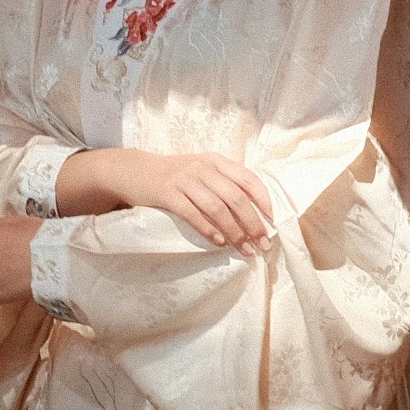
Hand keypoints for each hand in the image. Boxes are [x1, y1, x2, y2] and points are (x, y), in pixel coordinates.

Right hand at [108, 149, 277, 250]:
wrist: (135, 171)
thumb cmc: (175, 176)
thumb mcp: (202, 171)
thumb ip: (225, 185)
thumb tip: (254, 214)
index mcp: (216, 161)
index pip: (248, 179)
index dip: (263, 201)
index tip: (273, 221)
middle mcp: (203, 168)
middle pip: (236, 197)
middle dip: (252, 223)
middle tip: (262, 244)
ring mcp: (184, 180)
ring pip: (217, 208)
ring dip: (234, 231)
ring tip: (244, 249)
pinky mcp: (167, 193)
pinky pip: (192, 213)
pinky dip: (208, 229)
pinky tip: (219, 242)